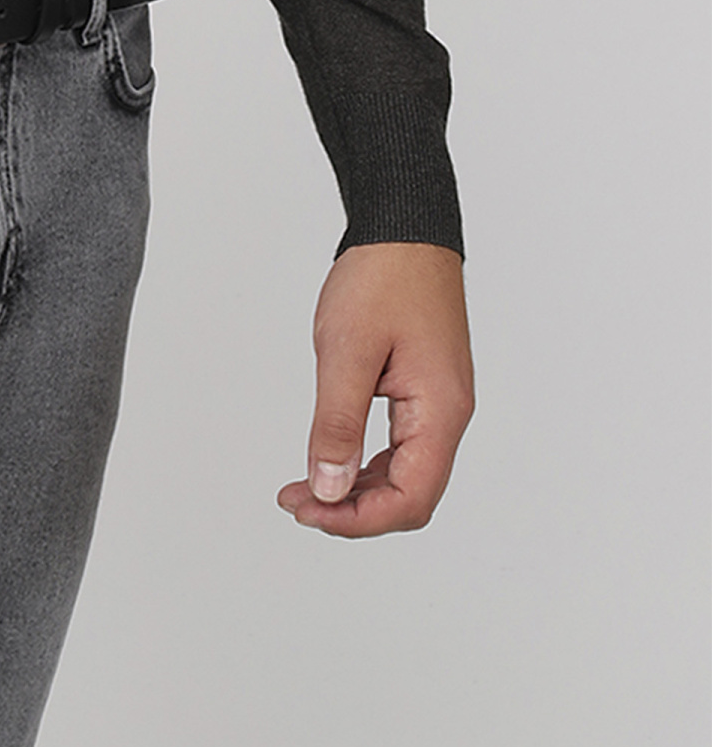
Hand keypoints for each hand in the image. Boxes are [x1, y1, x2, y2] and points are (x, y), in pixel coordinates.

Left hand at [278, 241, 473, 536]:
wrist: (404, 228)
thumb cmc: (382, 277)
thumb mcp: (347, 351)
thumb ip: (337, 424)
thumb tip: (328, 488)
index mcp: (440, 412)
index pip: (410, 499)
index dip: (359, 518)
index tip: (310, 511)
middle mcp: (448, 416)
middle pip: (410, 495)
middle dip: (354, 509)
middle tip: (298, 502)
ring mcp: (438, 403)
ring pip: (404, 473)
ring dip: (357, 487)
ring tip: (305, 485)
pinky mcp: (423, 389)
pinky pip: (399, 444)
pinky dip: (365, 459)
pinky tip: (332, 455)